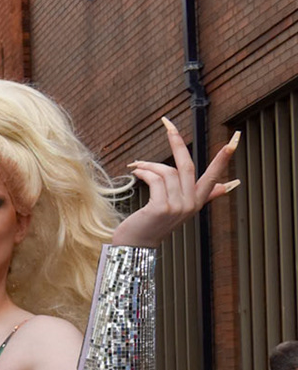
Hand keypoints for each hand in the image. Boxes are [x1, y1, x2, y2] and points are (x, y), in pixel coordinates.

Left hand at [112, 118, 239, 248]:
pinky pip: (155, 180)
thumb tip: (228, 186)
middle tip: (168, 124)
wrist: (134, 245)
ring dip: (149, 165)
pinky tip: (136, 173)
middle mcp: (190, 204)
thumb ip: (204, 196)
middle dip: (176, 142)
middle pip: (187, 165)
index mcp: (197, 202)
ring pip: (167, 172)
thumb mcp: (180, 209)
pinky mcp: (161, 207)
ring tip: (137, 166)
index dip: (223, 158)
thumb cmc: (153, 224)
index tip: (235, 140)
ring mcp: (177, 207)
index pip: (214, 176)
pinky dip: (144, 173)